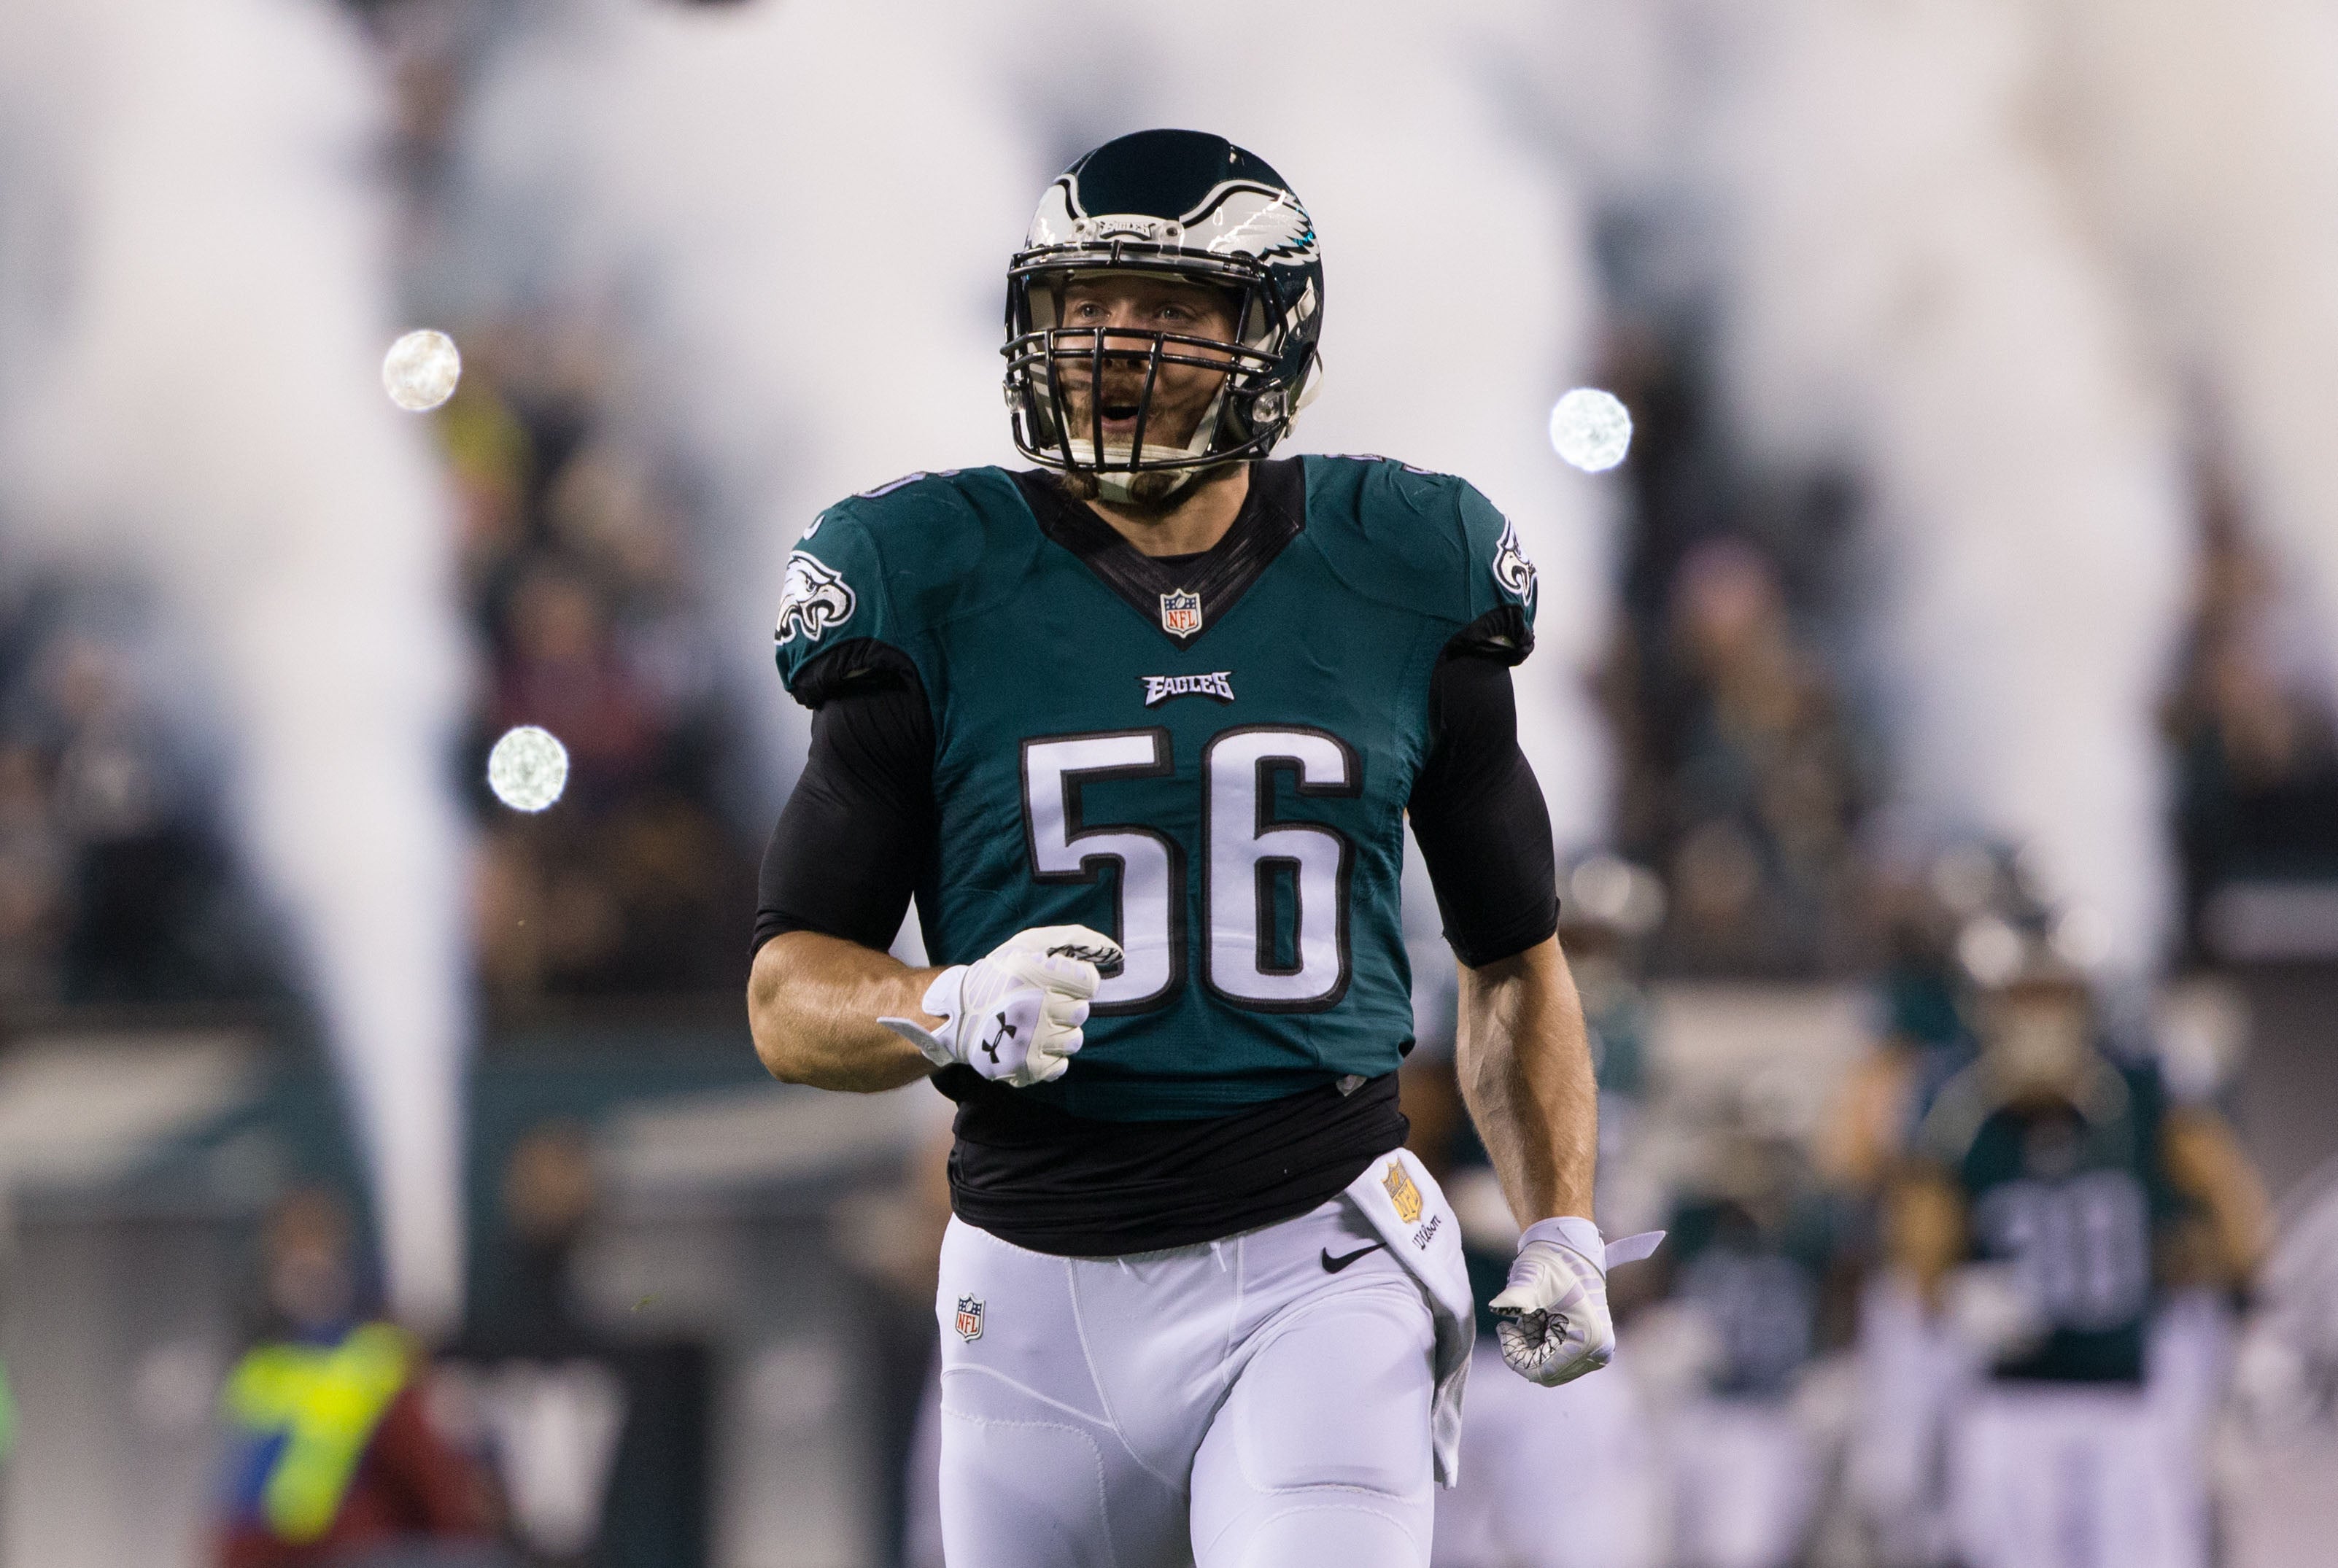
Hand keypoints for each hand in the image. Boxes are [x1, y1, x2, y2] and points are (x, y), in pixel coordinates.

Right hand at [878, 925, 1119, 1086]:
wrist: (959, 1016)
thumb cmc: (999, 976)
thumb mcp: (1029, 943)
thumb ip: (1073, 938)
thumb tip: (1113, 949)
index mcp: (1035, 973)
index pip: (1089, 982)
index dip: (1076, 981)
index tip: (1057, 981)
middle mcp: (1035, 1008)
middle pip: (1082, 1012)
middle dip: (1067, 1006)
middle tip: (1042, 1003)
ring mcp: (1031, 1041)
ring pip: (1074, 1041)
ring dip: (1061, 1032)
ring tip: (1037, 1024)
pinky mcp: (1026, 1067)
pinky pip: (1060, 1066)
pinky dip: (1050, 1056)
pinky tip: (1033, 1044)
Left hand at [1490, 1216, 1614, 1386]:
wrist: (1570, 1252)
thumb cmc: (1550, 1262)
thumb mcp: (1532, 1278)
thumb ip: (1516, 1296)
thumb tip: (1496, 1307)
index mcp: (1588, 1338)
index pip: (1542, 1372)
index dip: (1516, 1356)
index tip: (1504, 1328)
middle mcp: (1599, 1351)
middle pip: (1546, 1373)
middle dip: (1524, 1351)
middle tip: (1513, 1323)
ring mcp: (1597, 1353)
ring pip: (1550, 1368)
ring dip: (1532, 1348)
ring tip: (1529, 1317)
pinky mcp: (1592, 1350)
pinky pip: (1557, 1361)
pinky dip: (1540, 1345)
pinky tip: (1538, 1321)